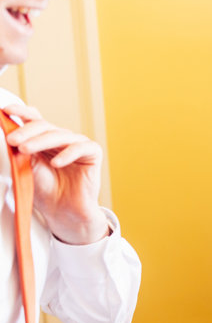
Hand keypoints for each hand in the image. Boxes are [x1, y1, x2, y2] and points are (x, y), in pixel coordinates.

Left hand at [2, 104, 108, 244]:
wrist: (62, 211)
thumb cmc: (45, 190)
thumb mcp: (26, 166)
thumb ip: (21, 149)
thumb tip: (9, 132)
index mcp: (44, 139)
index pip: (34, 120)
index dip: (21, 113)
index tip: (6, 111)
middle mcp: (61, 139)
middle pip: (45, 126)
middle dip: (26, 131)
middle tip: (12, 140)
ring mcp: (77, 144)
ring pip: (60, 135)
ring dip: (41, 141)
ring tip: (25, 150)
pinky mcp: (92, 154)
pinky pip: (81, 148)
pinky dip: (68, 154)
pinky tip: (56, 162)